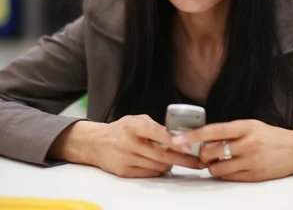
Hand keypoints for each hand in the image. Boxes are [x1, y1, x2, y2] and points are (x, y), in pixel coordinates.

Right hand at [49, 115, 204, 177]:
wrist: (95, 143)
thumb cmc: (121, 129)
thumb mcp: (137, 119)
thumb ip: (156, 126)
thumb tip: (178, 135)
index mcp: (134, 126)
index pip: (157, 133)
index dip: (175, 140)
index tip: (189, 146)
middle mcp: (129, 143)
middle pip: (161, 155)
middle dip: (183, 159)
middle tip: (197, 161)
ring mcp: (126, 159)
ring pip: (158, 166)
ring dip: (171, 164)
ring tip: (179, 159)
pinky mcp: (124, 172)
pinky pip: (149, 173)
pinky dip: (159, 169)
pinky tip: (162, 164)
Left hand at [170, 120, 292, 181]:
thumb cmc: (270, 136)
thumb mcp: (251, 126)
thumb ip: (230, 131)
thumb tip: (204, 137)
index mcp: (244, 127)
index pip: (212, 131)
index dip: (192, 136)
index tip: (177, 140)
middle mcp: (247, 143)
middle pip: (211, 151)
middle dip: (203, 154)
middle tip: (205, 153)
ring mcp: (251, 160)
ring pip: (217, 167)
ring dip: (212, 166)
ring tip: (220, 161)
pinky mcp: (254, 175)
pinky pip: (228, 177)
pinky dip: (224, 173)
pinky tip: (230, 167)